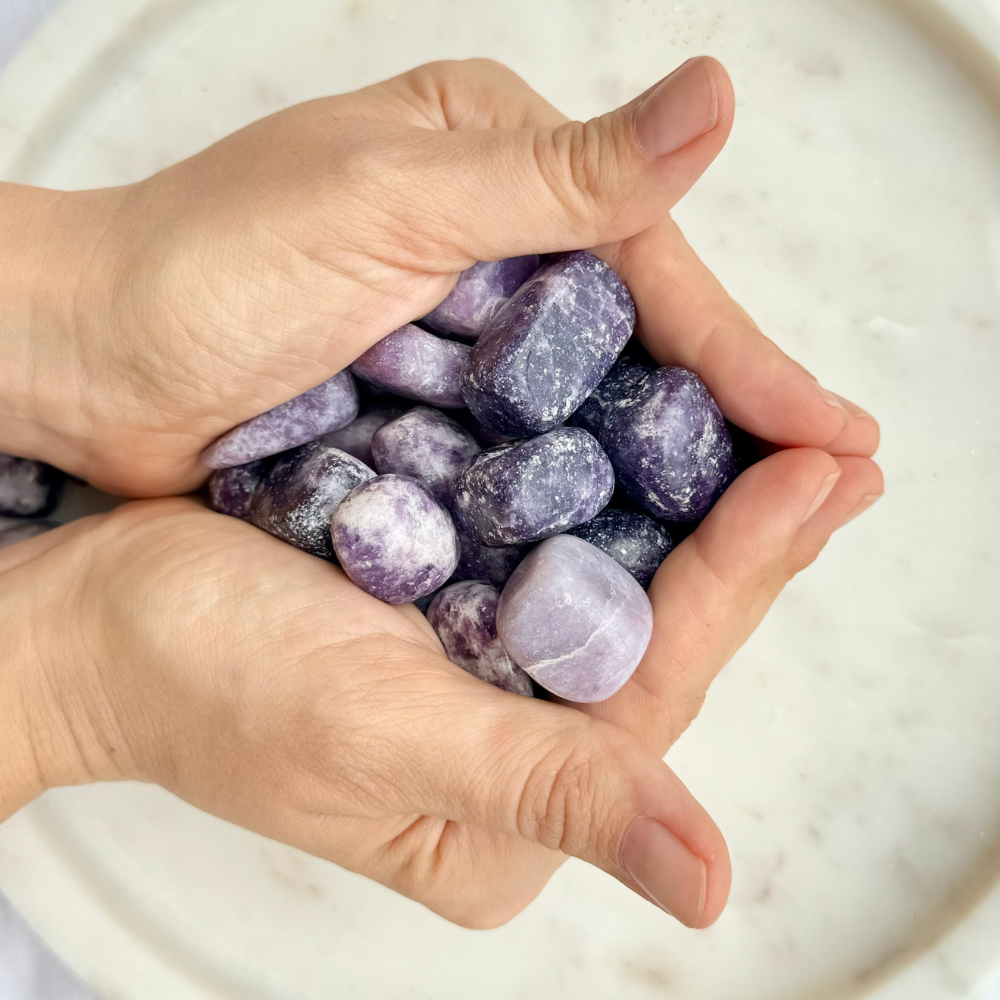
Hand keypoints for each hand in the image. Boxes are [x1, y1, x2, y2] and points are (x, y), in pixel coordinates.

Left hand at [0, 57, 876, 495]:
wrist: (85, 363)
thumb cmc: (204, 267)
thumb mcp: (389, 200)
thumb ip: (557, 175)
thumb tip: (716, 100)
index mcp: (499, 163)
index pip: (652, 264)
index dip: (744, 356)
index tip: (832, 436)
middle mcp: (495, 243)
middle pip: (638, 339)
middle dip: (733, 418)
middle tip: (832, 491)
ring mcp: (464, 332)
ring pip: (592, 402)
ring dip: (673, 467)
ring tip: (768, 531)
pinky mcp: (431, 405)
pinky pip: (530, 452)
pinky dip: (584, 495)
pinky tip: (643, 543)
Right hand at [2, 429, 879, 929]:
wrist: (96, 615)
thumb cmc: (209, 682)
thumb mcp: (383, 737)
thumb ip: (548, 794)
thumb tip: (706, 884)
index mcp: (513, 802)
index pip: (662, 677)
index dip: (748, 573)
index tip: (823, 477)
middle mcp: (515, 738)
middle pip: (657, 624)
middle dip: (748, 532)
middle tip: (834, 448)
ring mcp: (482, 661)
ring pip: (614, 572)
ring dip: (692, 496)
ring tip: (776, 427)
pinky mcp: (449, 595)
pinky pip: (548, 533)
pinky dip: (604, 477)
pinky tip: (655, 422)